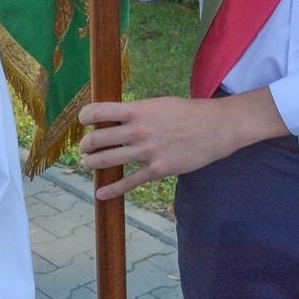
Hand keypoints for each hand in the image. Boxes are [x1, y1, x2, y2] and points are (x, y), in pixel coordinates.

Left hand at [76, 90, 287, 199]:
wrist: (215, 127)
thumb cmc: (187, 112)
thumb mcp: (158, 104)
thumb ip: (137, 112)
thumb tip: (116, 118)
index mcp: (137, 110)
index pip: (98, 111)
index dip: (85, 117)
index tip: (83, 121)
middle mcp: (137, 130)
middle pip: (97, 139)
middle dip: (85, 145)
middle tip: (84, 148)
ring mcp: (146, 152)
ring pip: (107, 160)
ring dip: (91, 163)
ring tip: (87, 164)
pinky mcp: (156, 170)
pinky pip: (128, 182)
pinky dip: (111, 189)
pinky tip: (100, 193)